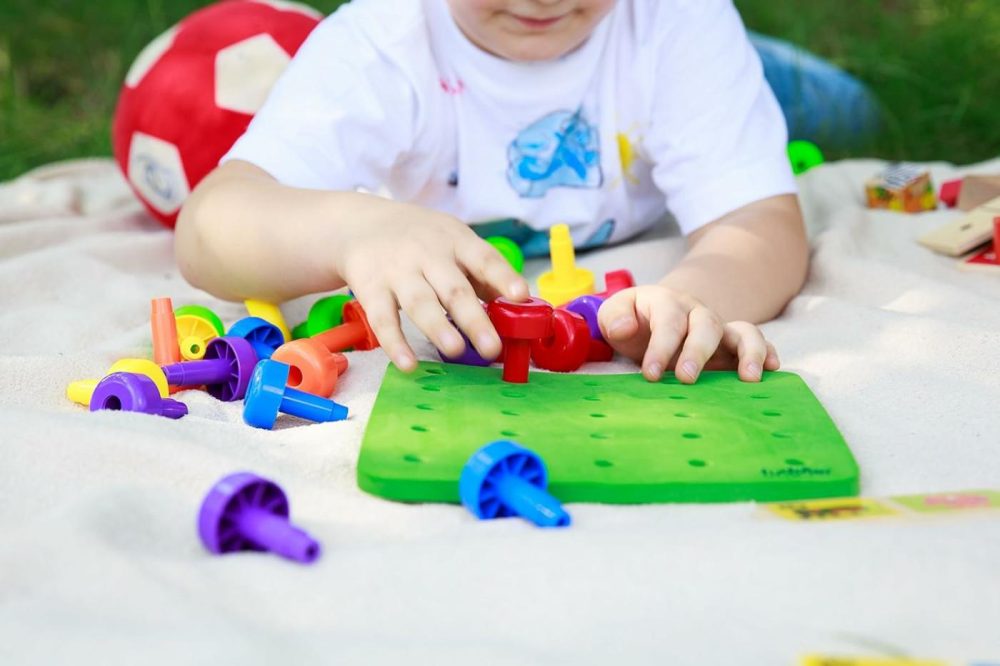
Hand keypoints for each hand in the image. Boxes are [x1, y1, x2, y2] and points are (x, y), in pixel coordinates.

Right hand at [334, 201, 528, 370]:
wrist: (360, 223)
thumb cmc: (420, 239)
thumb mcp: (453, 242)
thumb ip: (481, 274)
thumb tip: (515, 308)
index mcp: (456, 242)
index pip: (484, 259)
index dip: (504, 277)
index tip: (521, 295)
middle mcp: (428, 254)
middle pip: (453, 288)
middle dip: (473, 318)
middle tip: (491, 347)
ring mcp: (397, 271)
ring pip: (419, 302)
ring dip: (437, 327)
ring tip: (455, 350)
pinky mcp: (371, 289)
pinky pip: (383, 319)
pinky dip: (395, 343)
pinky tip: (408, 364)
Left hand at [597, 285, 779, 382]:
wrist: (653, 316)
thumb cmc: (633, 320)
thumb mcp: (615, 314)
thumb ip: (614, 318)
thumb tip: (625, 328)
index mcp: (666, 303)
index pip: (667, 322)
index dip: (660, 347)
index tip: (650, 374)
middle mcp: (697, 313)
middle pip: (706, 326)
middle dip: (698, 352)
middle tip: (686, 378)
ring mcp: (718, 328)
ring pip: (743, 331)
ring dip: (749, 352)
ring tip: (749, 378)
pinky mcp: (732, 346)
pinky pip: (755, 344)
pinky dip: (768, 354)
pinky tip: (772, 371)